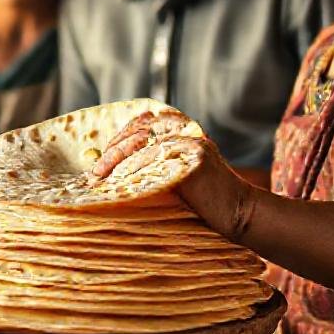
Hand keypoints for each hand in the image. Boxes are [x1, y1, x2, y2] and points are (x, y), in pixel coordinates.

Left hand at [89, 112, 252, 239]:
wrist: (238, 211)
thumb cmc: (205, 198)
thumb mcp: (179, 171)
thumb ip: (156, 161)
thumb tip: (112, 165)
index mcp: (184, 130)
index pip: (144, 122)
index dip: (120, 136)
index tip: (103, 154)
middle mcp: (188, 132)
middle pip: (140, 133)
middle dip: (114, 150)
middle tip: (96, 170)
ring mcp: (191, 145)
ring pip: (144, 146)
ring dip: (117, 161)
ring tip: (101, 176)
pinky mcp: (194, 161)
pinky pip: (156, 162)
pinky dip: (134, 170)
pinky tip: (120, 181)